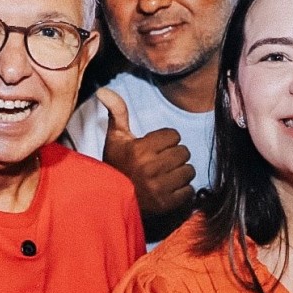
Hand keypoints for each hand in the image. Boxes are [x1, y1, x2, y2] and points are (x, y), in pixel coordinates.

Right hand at [98, 88, 194, 216]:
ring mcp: (159, 188)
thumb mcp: (115, 138)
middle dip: (174, 156)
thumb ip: (117, 112)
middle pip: (184, 152)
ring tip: (166, 175)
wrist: (111, 199)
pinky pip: (188, 190)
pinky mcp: (166, 204)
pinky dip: (182, 190)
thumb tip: (103, 89)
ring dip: (180, 172)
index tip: (154, 148)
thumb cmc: (116, 165)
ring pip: (188, 171)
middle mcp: (150, 168)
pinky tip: (168, 188)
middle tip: (161, 162)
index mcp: (140, 150)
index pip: (174, 135)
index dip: (165, 140)